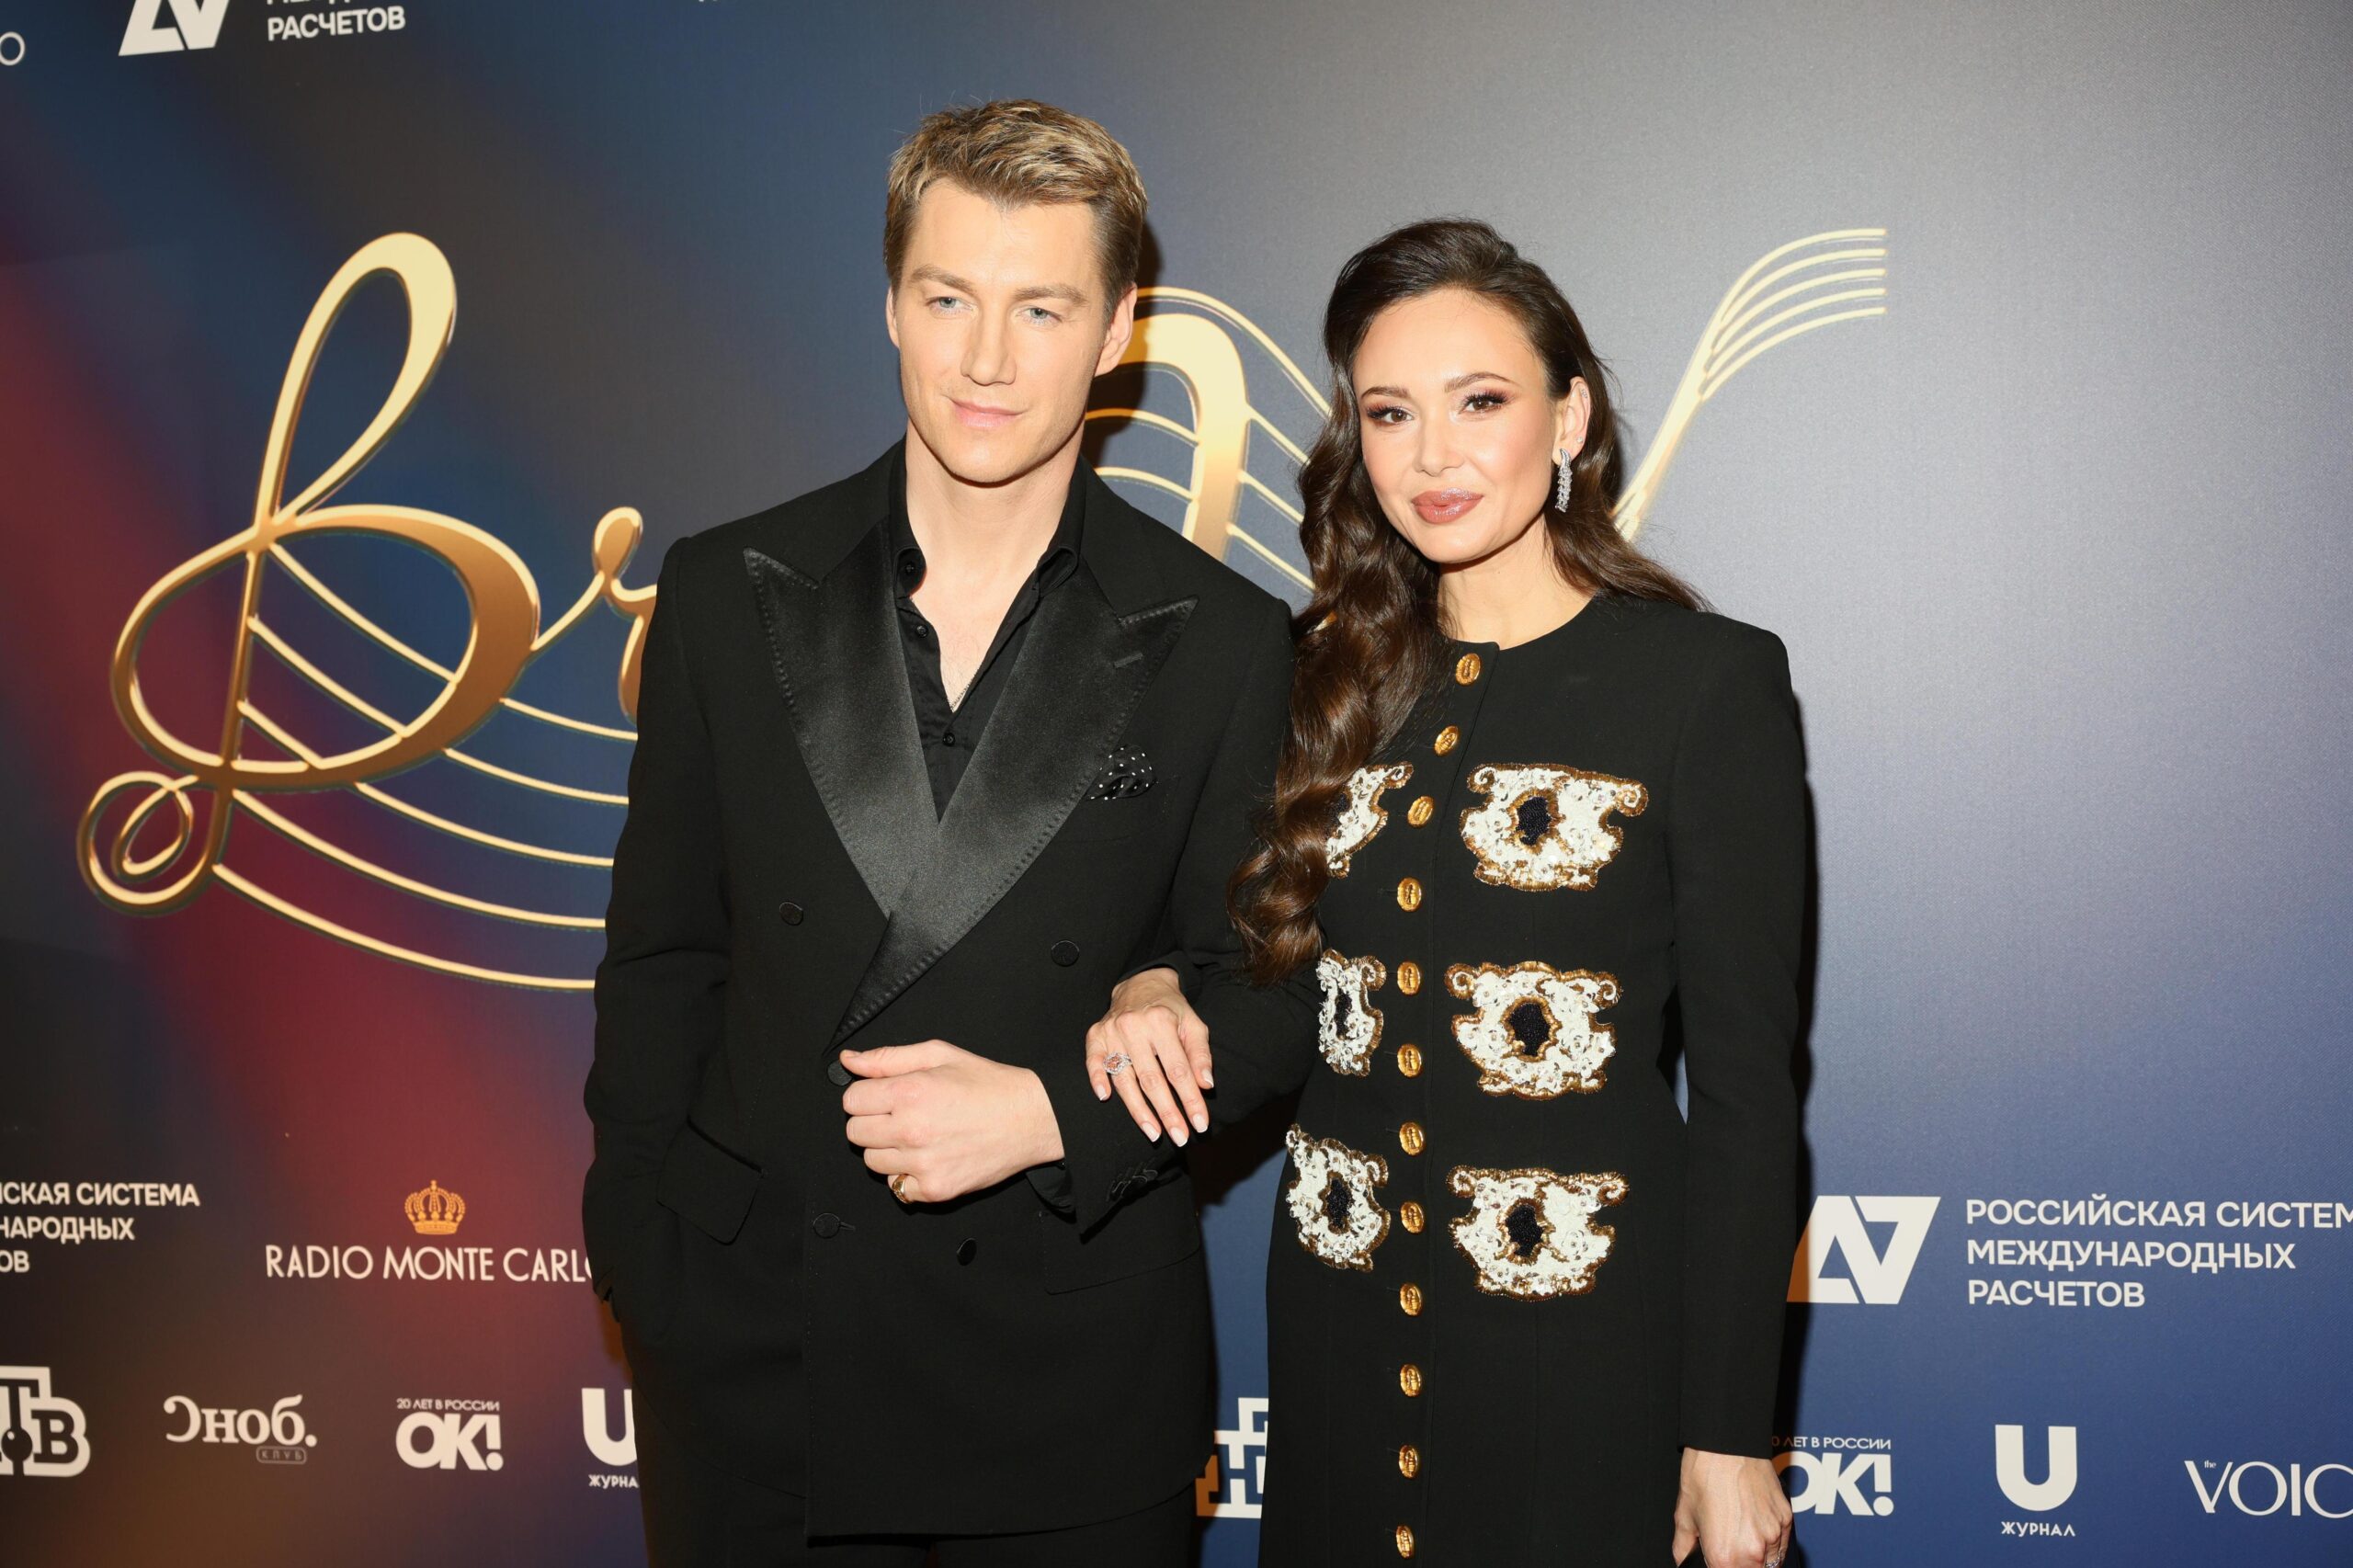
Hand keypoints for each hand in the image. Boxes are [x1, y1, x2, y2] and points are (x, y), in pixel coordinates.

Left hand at [839, 1040, 1063, 1203]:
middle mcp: (911, 1130)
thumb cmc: (988, 1084)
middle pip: (855, 1132)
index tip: (885, 1096)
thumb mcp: (939, 1055)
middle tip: (901, 1115)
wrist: (1031, 1118)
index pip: (851, 1100)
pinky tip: (928, 1158)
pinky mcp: (934, 1189)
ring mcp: (922, 1164)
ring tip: (917, 1137)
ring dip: (887, 1150)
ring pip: (872, 1162)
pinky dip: (907, 1176)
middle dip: (873, 1121)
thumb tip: (849, 1061)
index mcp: (909, 1093)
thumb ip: (888, 1059)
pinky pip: (896, 1188)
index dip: (867, 1095)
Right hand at [1084, 967, 1212, 1144]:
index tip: (1200, 1123)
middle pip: (1151, 1079)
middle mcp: (1134, 1026)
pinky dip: (1097, 1080)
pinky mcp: (1095, 1035)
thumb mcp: (1194, 1024)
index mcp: (1162, 1022)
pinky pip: (1093, 1062)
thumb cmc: (1171, 1010)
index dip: (1190, 1099)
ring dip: (1138, 1110)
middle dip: (1167, 1112)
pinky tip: (1104, 1098)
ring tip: (1154, 1133)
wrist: (1141, 984)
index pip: (1178, 1070)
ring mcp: (1111, 1031)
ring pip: (1124, 1078)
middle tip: (1180, 1138)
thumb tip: (1206, 1085)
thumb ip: (1200, 1054)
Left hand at [1671, 1447, 1792, 1567]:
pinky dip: (1771, 1545)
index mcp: (1724, 1555)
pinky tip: (1755, 1529)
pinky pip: (1782, 1545)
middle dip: (1738, 1565)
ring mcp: (1773, 1536)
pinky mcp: (1787, 1520)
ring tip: (1741, 1538)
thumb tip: (1685, 1560)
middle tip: (1728, 1550)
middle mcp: (1752, 1550)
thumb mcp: (1684, 1516)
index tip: (1716, 1561)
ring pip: (1770, 1564)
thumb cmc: (1704, 1474)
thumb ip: (1684, 1548)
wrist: (1727, 1444)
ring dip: (1757, 1560)